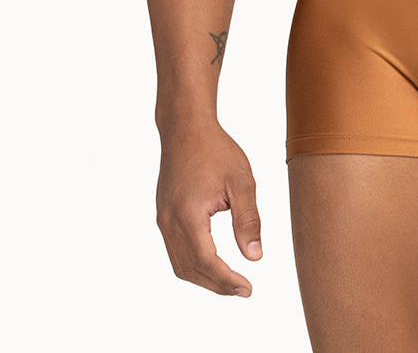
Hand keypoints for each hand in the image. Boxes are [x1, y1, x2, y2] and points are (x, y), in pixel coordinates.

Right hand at [156, 121, 262, 295]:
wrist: (186, 128)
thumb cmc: (216, 150)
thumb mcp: (241, 182)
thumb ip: (248, 220)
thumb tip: (255, 257)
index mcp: (188, 215)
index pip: (207, 262)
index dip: (227, 281)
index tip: (248, 289)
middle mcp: (169, 222)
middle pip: (191, 270)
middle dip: (217, 285)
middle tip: (243, 290)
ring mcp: (163, 219)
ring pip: (180, 265)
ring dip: (204, 278)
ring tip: (230, 281)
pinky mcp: (163, 215)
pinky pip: (175, 251)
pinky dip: (193, 264)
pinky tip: (212, 262)